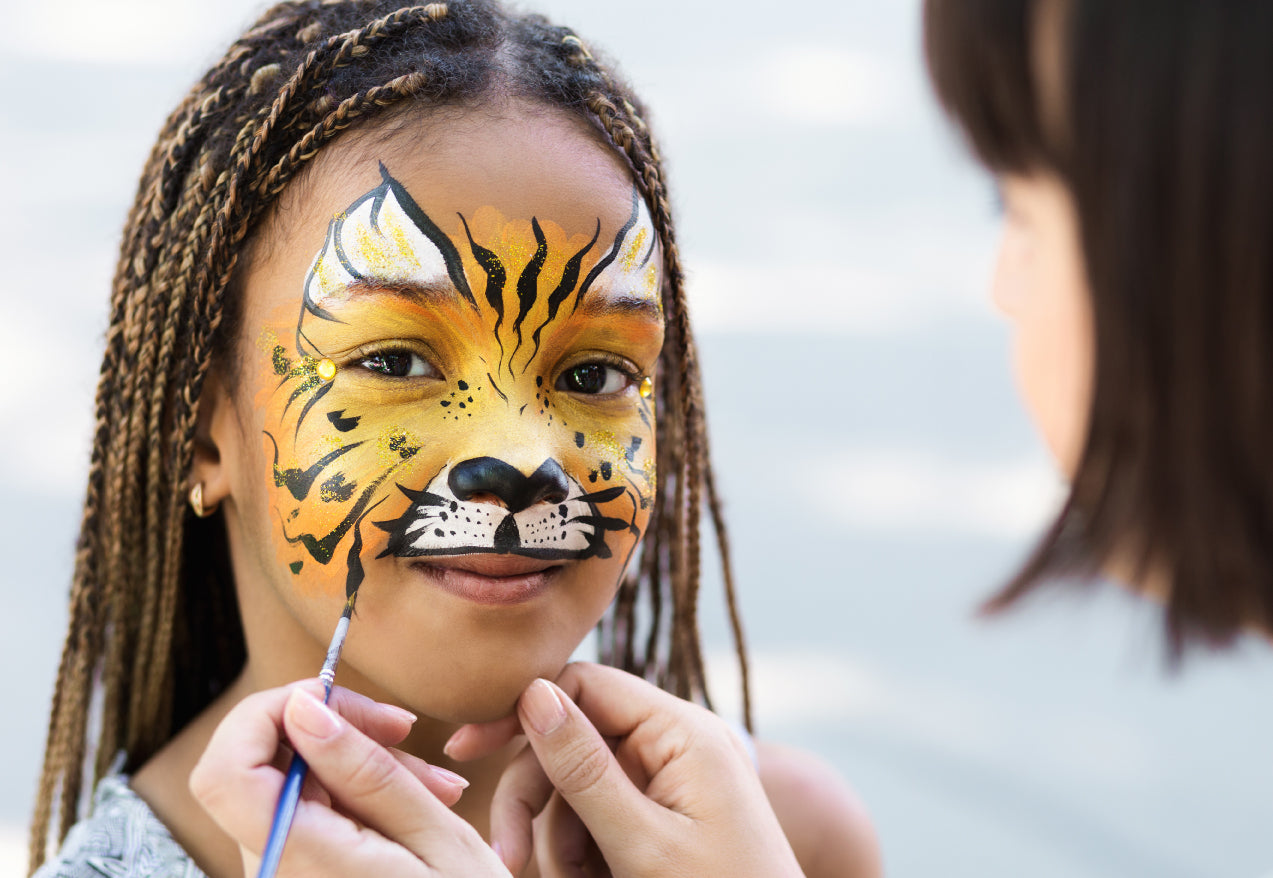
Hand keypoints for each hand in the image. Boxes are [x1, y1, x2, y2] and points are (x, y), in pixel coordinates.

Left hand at [190, 680, 509, 876]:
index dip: (266, 715)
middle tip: (403, 731)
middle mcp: (271, 875)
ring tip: (433, 783)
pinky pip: (307, 818)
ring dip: (356, 766)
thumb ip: (364, 771)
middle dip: (331, 732)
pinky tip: (412, 805)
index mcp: (298, 863)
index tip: (333, 700)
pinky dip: (355, 798)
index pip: (224, 771)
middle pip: (258, 768)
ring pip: (289, 788)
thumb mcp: (434, 837)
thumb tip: (302, 707)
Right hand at [446, 663, 803, 877]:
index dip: (523, 710)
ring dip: (562, 843)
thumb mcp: (643, 843)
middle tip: (510, 861)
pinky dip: (585, 855)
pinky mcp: (665, 814)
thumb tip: (534, 693)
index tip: (466, 747)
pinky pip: (601, 818)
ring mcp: (671, 779)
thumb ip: (585, 770)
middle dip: (538, 803)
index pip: (585, 683)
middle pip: (573, 742)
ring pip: (578, 789)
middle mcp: (676, 742)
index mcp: (681, 730)